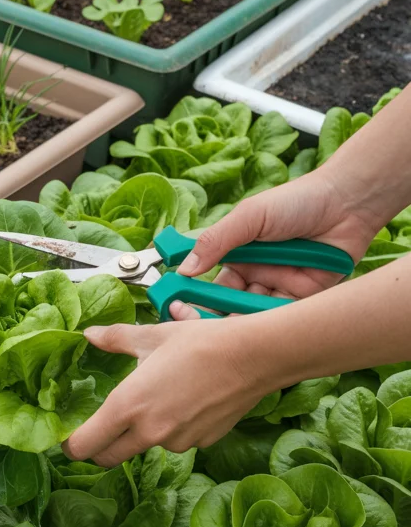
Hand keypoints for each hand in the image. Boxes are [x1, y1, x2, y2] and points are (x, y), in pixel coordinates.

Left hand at [64, 318, 265, 466]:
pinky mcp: (201, 443)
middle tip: (100, 428)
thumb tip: (90, 335)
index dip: (71, 445)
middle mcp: (148, 432)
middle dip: (99, 448)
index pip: (84, 446)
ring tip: (158, 398)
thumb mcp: (151, 336)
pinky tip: (186, 401)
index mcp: (127, 406)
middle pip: (108, 457)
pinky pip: (176, 440)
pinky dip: (173, 428)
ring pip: (145, 446)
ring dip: (142, 433)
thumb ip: (115, 339)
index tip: (69, 436)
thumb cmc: (200, 343)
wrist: (253, 357)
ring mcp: (176, 441)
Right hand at [174, 166, 377, 305]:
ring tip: (240, 319)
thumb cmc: (297, 201)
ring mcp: (281, 289)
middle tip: (207, 325)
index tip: (178, 307)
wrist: (348, 202)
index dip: (195, 299)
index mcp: (238, 258)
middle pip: (231, 307)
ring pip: (256, 316)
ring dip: (247, 319)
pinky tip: (270, 318)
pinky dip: (277, 320)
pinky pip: (286, 317)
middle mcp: (257, 276)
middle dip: (218, 318)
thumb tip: (184, 267)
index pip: (210, 287)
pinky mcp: (306, 300)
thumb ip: (216, 241)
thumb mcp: (250, 216)